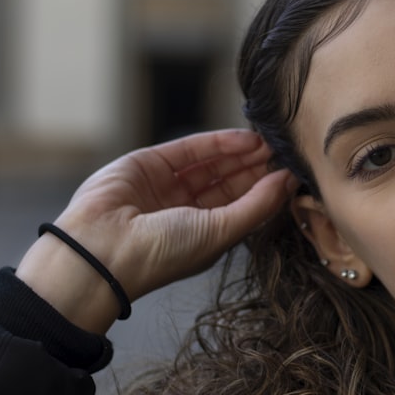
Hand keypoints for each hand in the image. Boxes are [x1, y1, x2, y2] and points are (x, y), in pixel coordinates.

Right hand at [16, 130, 296, 331]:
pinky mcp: (149, 163)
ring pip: (212, 163)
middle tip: (285, 151)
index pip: (241, 206)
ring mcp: (166, 186)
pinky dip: (219, 143)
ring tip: (271, 143)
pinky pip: (190, 149)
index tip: (292, 173)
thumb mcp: (220, 232)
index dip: (266, 189)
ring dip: (242, 153)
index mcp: (203, 235)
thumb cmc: (162, 254)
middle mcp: (185, 211)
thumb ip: (257, 205)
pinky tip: (246, 140)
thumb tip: (289, 182)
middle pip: (229, 182)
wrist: (101, 250)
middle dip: (257, 167)